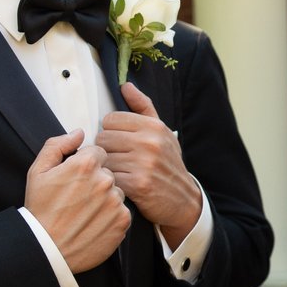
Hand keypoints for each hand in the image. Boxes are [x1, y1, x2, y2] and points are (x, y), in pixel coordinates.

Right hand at [24, 130, 129, 272]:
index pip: (99, 153)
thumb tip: (79, 132)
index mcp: (86, 164)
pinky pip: (123, 212)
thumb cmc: (40, 209)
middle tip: (79, 198)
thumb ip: (58, 145)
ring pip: (117, 192)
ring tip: (86, 212)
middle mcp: (105, 180)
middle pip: (109, 172)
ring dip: (106, 199)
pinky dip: (112, 217)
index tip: (77, 178)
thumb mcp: (38, 171)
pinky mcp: (123, 221)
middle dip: (97, 181)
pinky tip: (94, 223)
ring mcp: (116, 202)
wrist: (47, 248)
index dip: (87, 165)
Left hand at [99, 84, 202, 242]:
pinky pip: (109, 176)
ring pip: (104, 157)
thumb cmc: (168, 164)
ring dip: (107, 167)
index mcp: (154, 126)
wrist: (184, 200)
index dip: (111, 132)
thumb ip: (142, 107)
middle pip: (103, 137)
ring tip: (120, 172)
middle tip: (118, 160)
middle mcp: (150, 142)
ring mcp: (145, 163)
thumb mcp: (161, 133)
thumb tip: (125, 85)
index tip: (120, 143)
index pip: (110, 119)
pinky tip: (121, 184)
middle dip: (107, 149)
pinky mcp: (138, 184)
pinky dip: (112, 182)